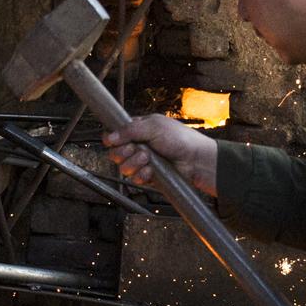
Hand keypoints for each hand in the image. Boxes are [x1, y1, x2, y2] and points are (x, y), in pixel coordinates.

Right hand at [103, 114, 217, 191]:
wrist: (195, 159)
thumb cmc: (181, 139)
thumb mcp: (154, 126)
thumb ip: (130, 130)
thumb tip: (110, 137)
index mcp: (139, 130)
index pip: (116, 135)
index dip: (113, 139)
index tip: (114, 141)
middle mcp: (139, 146)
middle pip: (116, 153)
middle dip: (124, 152)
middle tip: (136, 149)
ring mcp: (143, 162)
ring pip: (124, 167)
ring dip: (134, 163)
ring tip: (148, 159)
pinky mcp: (148, 176)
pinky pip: (134, 179)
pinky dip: (142, 175)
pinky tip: (151, 170)